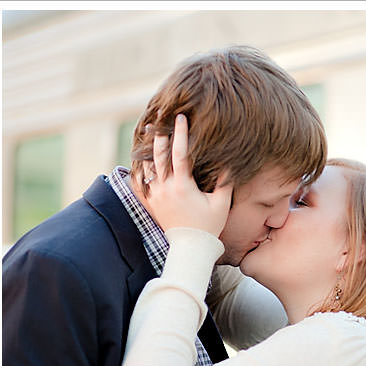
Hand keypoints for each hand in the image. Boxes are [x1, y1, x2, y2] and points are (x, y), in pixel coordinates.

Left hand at [145, 114, 232, 235]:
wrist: (190, 247)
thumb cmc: (209, 225)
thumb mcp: (221, 204)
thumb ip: (224, 182)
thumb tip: (227, 163)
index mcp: (182, 186)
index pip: (180, 153)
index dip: (181, 134)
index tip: (182, 118)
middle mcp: (165, 188)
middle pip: (158, 155)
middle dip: (160, 136)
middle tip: (159, 121)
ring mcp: (155, 196)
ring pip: (146, 167)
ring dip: (147, 151)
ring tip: (147, 136)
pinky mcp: (150, 203)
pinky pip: (140, 182)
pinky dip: (139, 170)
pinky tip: (139, 160)